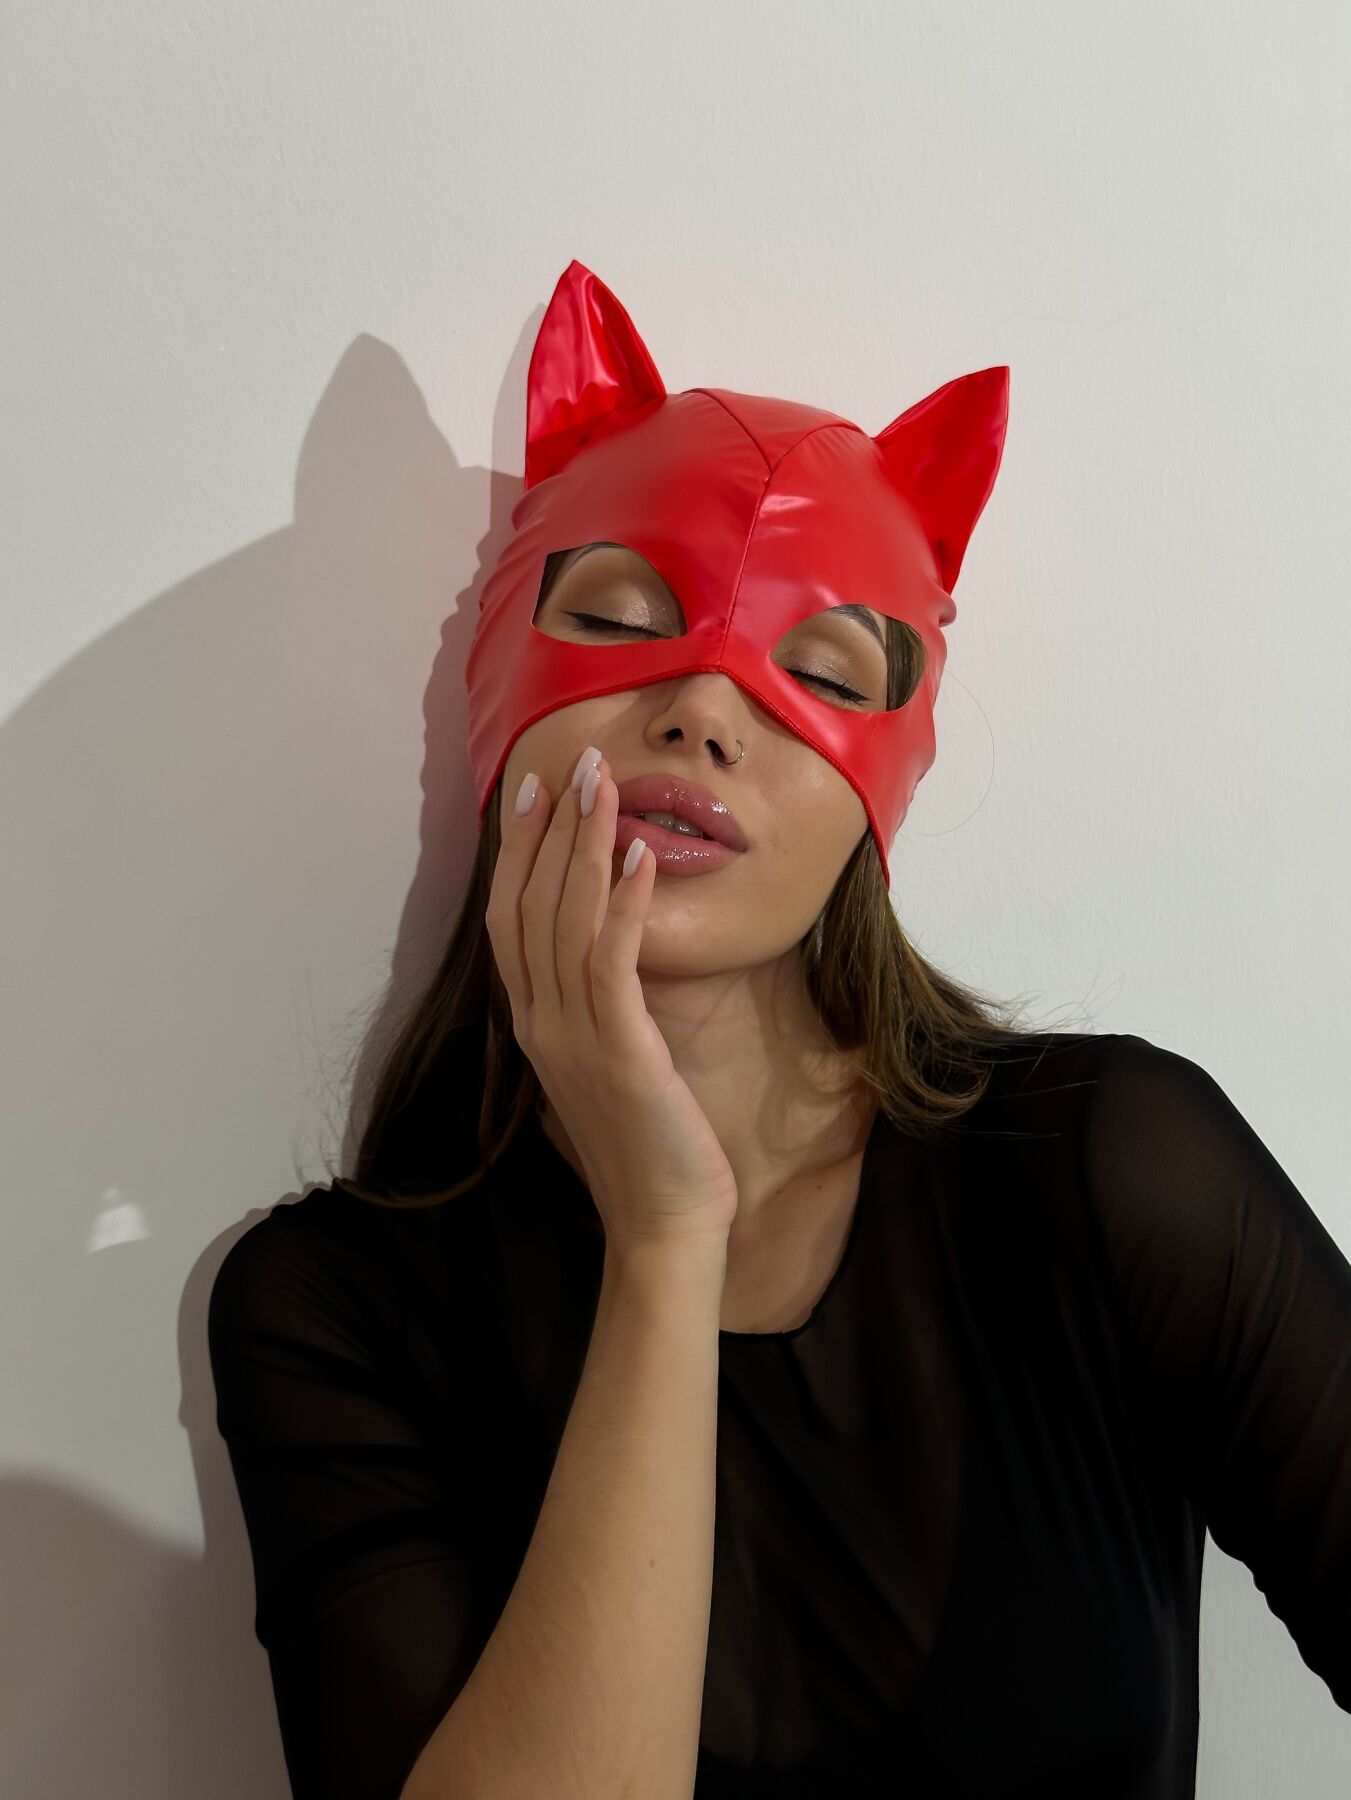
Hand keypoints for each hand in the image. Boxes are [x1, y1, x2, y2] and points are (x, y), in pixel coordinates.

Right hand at [486, 750, 738, 1251]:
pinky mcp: (620, 1050)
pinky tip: (639, 854)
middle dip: (549, 826)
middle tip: (572, 760)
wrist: (660, 1222)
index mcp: (531, 1023)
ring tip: (603, 783)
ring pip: (564, 919)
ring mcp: (573, 1036)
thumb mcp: (605, 1061)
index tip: (532, 790)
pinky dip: (622, 903)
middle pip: (529, 904)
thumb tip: (602, 949)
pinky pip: (612, 961)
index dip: (517, 851)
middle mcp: (539, 1022)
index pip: (510, 918)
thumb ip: (591, 1007)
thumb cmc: (642, 1143)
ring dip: (583, 844)